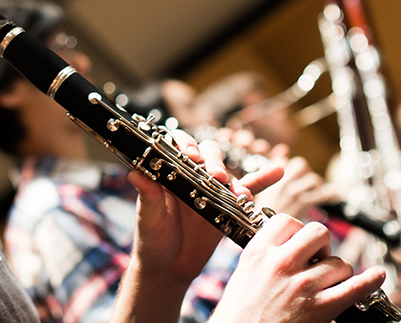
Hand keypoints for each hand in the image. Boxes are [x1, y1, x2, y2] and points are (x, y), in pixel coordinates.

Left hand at [110, 130, 282, 322]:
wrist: (170, 268)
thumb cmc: (153, 240)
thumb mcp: (148, 218)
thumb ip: (147, 196)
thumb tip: (135, 173)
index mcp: (170, 175)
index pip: (178, 148)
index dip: (186, 145)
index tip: (191, 157)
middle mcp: (191, 178)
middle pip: (208, 156)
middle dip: (214, 162)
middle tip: (216, 177)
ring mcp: (211, 191)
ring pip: (228, 173)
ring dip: (236, 179)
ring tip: (239, 194)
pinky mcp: (226, 206)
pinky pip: (247, 190)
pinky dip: (262, 180)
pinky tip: (278, 171)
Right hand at [208, 214, 385, 322]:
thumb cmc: (239, 310)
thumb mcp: (244, 271)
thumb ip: (266, 252)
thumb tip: (289, 241)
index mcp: (259, 252)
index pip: (287, 221)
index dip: (296, 229)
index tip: (298, 239)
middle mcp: (281, 264)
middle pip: (317, 232)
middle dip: (321, 243)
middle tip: (316, 256)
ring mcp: (303, 286)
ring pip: (338, 262)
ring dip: (336, 270)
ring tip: (326, 280)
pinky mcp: (320, 308)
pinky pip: (354, 287)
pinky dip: (369, 281)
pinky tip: (375, 276)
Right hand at [254, 156, 337, 219]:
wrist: (263, 234)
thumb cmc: (259, 217)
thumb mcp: (259, 192)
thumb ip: (268, 173)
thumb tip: (284, 152)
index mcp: (267, 179)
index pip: (283, 161)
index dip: (288, 164)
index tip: (292, 168)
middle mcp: (281, 183)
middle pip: (301, 165)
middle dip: (305, 172)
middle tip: (305, 181)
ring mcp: (293, 193)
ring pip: (313, 179)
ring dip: (317, 185)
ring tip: (317, 191)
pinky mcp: (303, 204)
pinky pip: (323, 194)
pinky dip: (331, 194)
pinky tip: (332, 195)